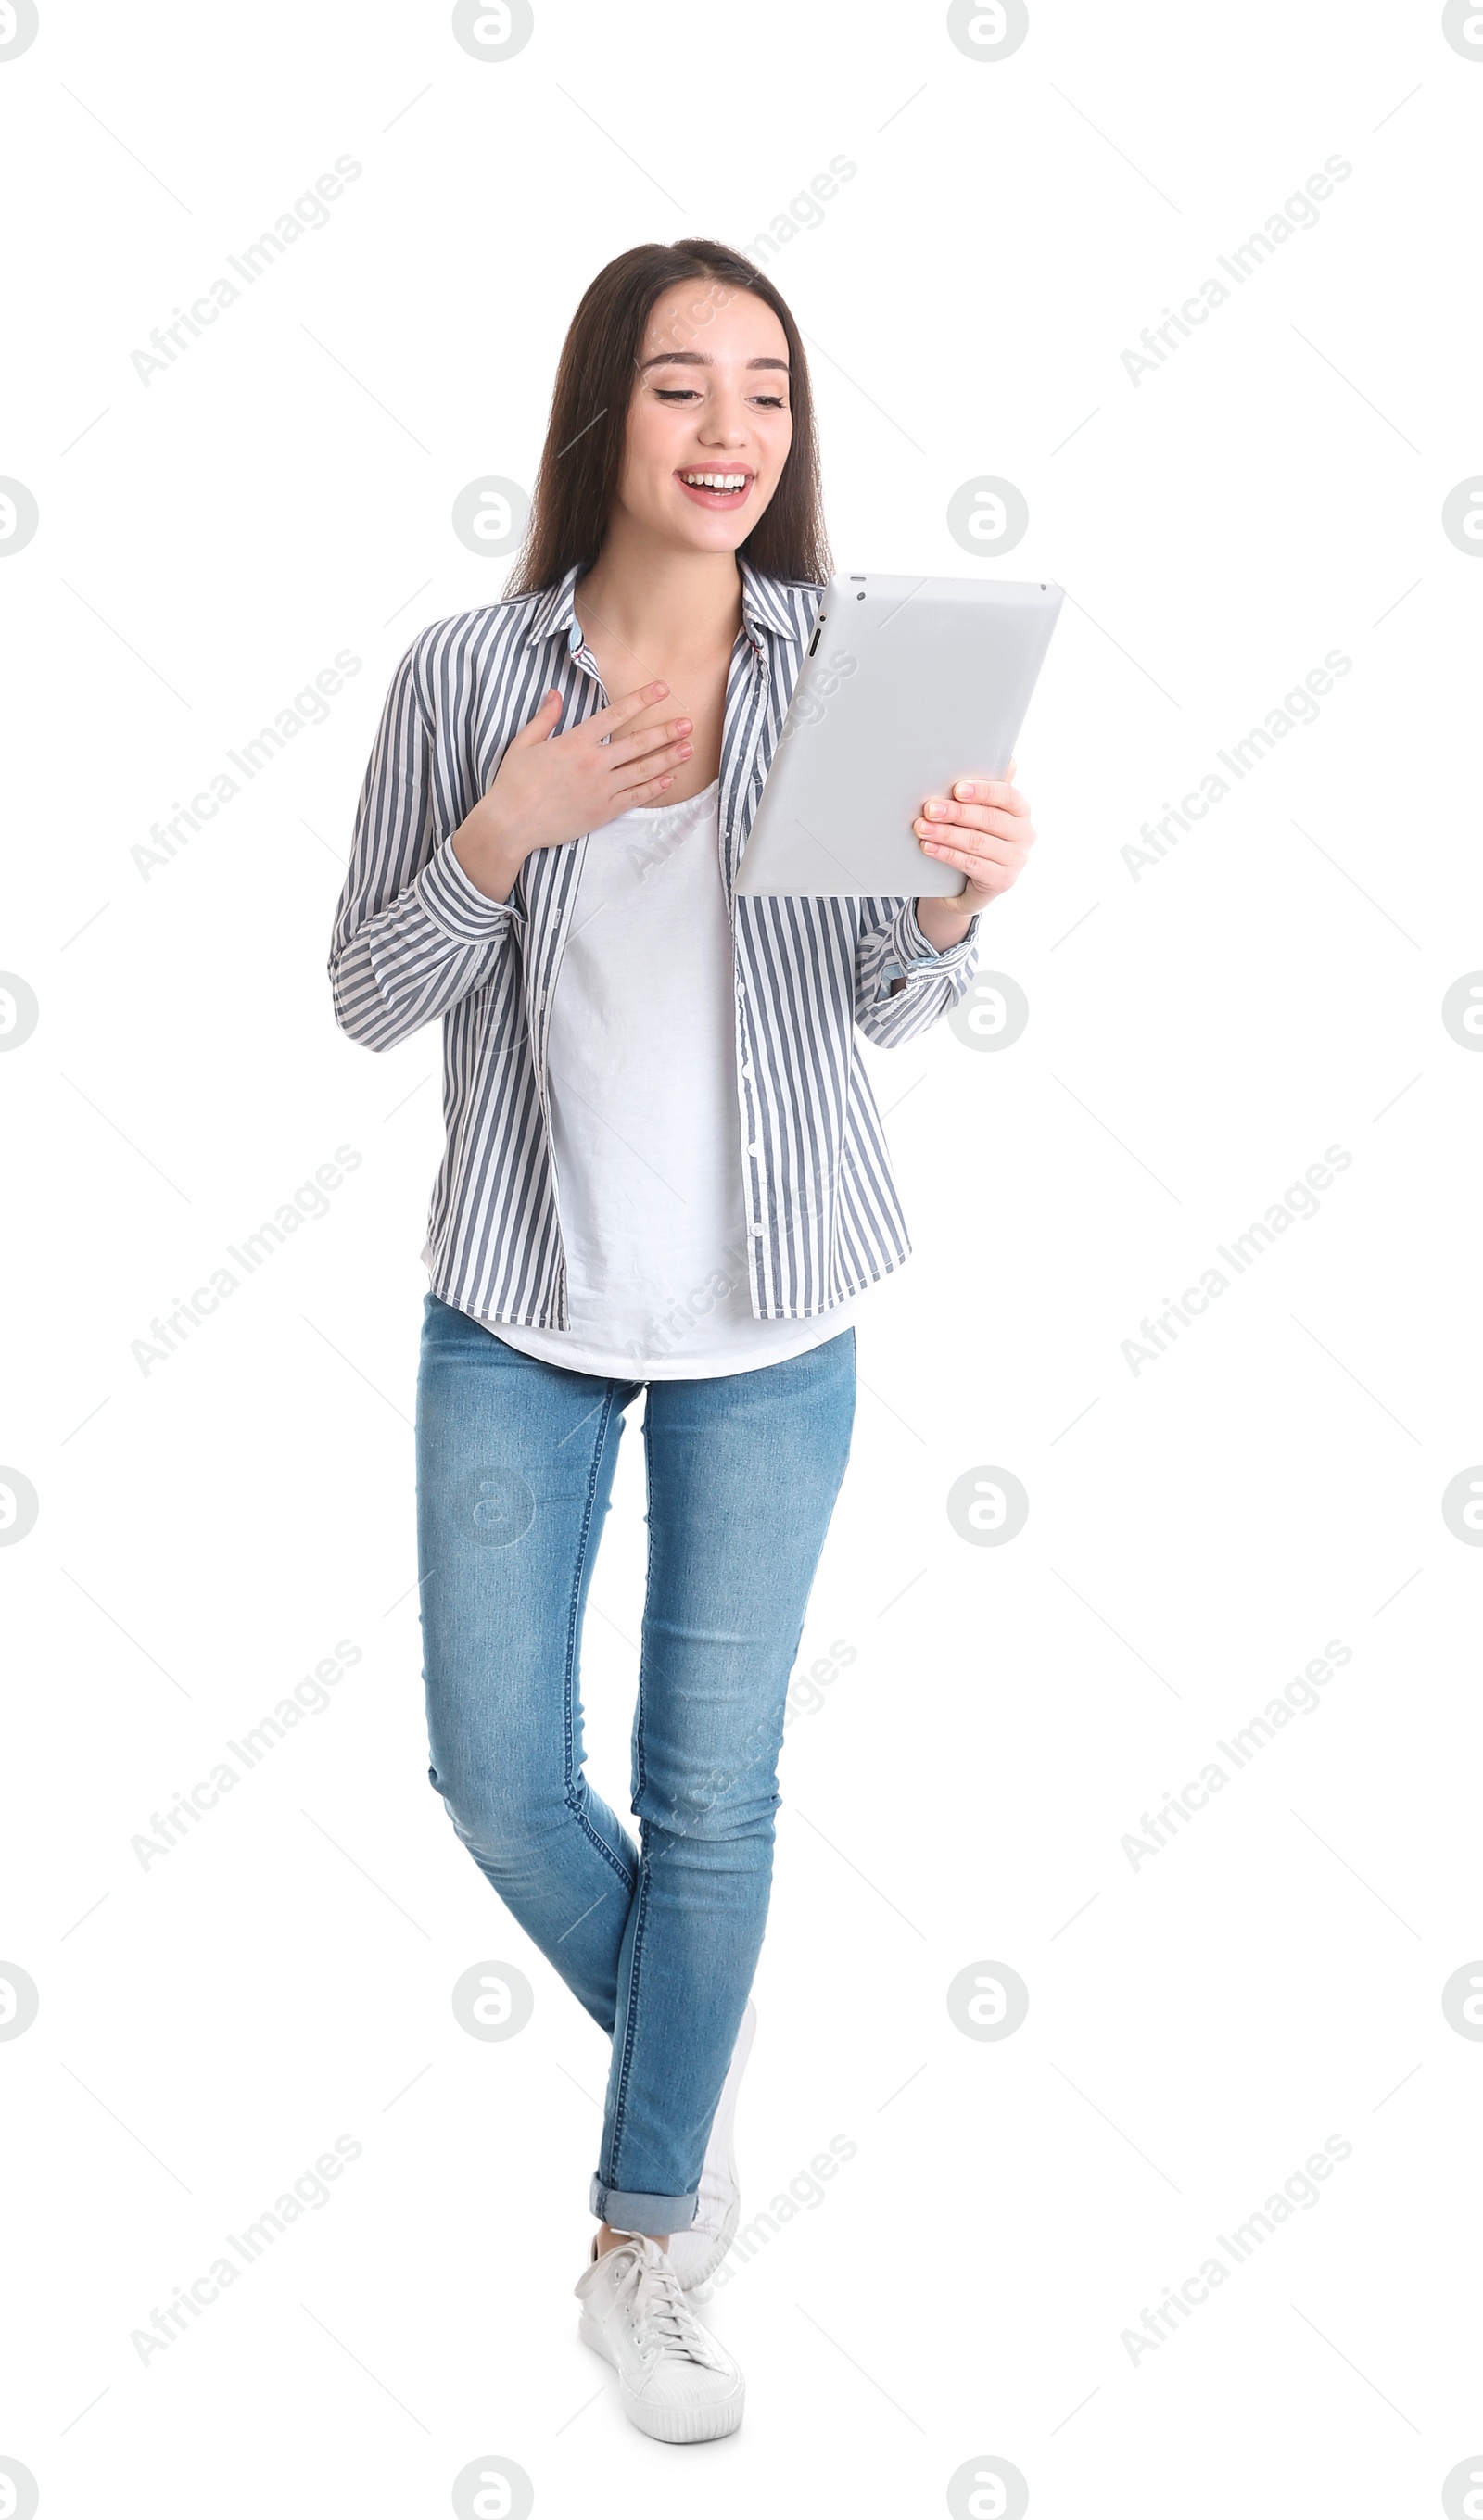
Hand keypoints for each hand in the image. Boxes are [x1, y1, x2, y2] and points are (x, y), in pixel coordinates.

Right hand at [451, 681, 694, 900]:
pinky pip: (635, 798)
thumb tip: (555, 694)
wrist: (511, 824)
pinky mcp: (603, 812)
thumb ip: (544, 718)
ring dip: (668, 759)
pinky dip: (654, 788)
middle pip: (638, 743)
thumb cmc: (513, 784)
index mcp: (575, 742)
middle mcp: (594, 763)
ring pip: (642, 770)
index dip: (641, 700)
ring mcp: (601, 789)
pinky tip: (670, 780)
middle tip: (687, 723)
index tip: (661, 689)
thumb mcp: (524, 743)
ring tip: (688, 749)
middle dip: (665, 732)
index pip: (615, 714)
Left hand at [911, 758, 1034, 949]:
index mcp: (1021, 810)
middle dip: (956, 813)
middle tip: (929, 808)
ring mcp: (1015, 860)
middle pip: (989, 819)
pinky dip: (947, 854)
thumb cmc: (971, 837)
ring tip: (922, 827)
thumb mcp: (977, 813)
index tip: (957, 789)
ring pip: (977, 842)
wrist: (965, 885)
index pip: (1007, 795)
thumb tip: (990, 760)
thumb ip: (981, 790)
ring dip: (946, 833)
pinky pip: (971, 864)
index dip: (983, 791)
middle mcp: (1024, 834)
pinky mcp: (1002, 880)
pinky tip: (929, 847)